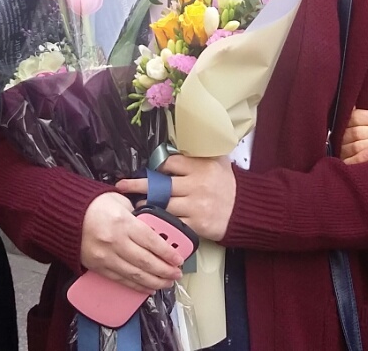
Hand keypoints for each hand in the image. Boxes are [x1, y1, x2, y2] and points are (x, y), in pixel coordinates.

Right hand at [79, 192, 184, 293]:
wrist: (64, 215)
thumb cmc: (94, 205)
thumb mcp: (120, 201)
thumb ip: (138, 214)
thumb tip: (153, 226)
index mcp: (123, 223)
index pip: (151, 241)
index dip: (167, 253)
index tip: (178, 259)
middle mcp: (115, 242)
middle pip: (146, 262)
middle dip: (165, 271)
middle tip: (177, 274)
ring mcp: (106, 257)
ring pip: (135, 275)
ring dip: (154, 281)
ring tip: (167, 283)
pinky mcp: (98, 268)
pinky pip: (121, 280)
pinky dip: (136, 286)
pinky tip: (148, 288)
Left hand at [116, 154, 236, 241]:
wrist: (244, 210)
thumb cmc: (228, 184)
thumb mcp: (218, 161)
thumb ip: (200, 152)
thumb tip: (179, 142)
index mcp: (200, 167)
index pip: (170, 164)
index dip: (157, 167)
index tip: (149, 170)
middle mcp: (196, 185)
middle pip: (160, 185)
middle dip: (138, 185)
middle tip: (122, 185)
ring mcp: (195, 206)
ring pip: (163, 205)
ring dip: (147, 205)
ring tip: (137, 204)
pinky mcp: (196, 224)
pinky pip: (172, 222)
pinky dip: (160, 221)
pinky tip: (151, 220)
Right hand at [340, 108, 367, 164]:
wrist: (338, 162)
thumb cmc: (356, 136)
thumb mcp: (356, 123)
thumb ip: (364, 117)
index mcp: (340, 123)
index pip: (357, 117)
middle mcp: (337, 137)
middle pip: (358, 132)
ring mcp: (339, 152)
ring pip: (357, 145)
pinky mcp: (342, 166)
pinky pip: (350, 161)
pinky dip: (361, 156)